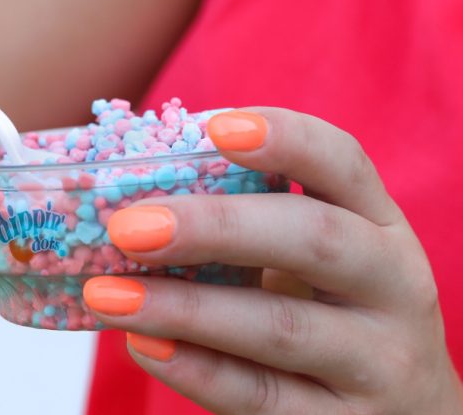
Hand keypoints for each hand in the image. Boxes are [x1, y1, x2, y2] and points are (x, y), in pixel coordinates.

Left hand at [83, 108, 462, 413]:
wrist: (406, 414)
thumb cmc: (333, 316)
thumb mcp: (315, 262)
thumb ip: (251, 231)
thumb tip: (129, 202)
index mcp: (378, 226)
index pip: (343, 165)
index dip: (286, 139)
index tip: (217, 126)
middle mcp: (393, 286)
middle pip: (312, 239)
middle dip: (215, 227)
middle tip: (127, 226)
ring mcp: (377, 362)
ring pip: (279, 326)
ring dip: (184, 308)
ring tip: (107, 295)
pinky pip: (260, 397)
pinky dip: (196, 371)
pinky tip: (144, 345)